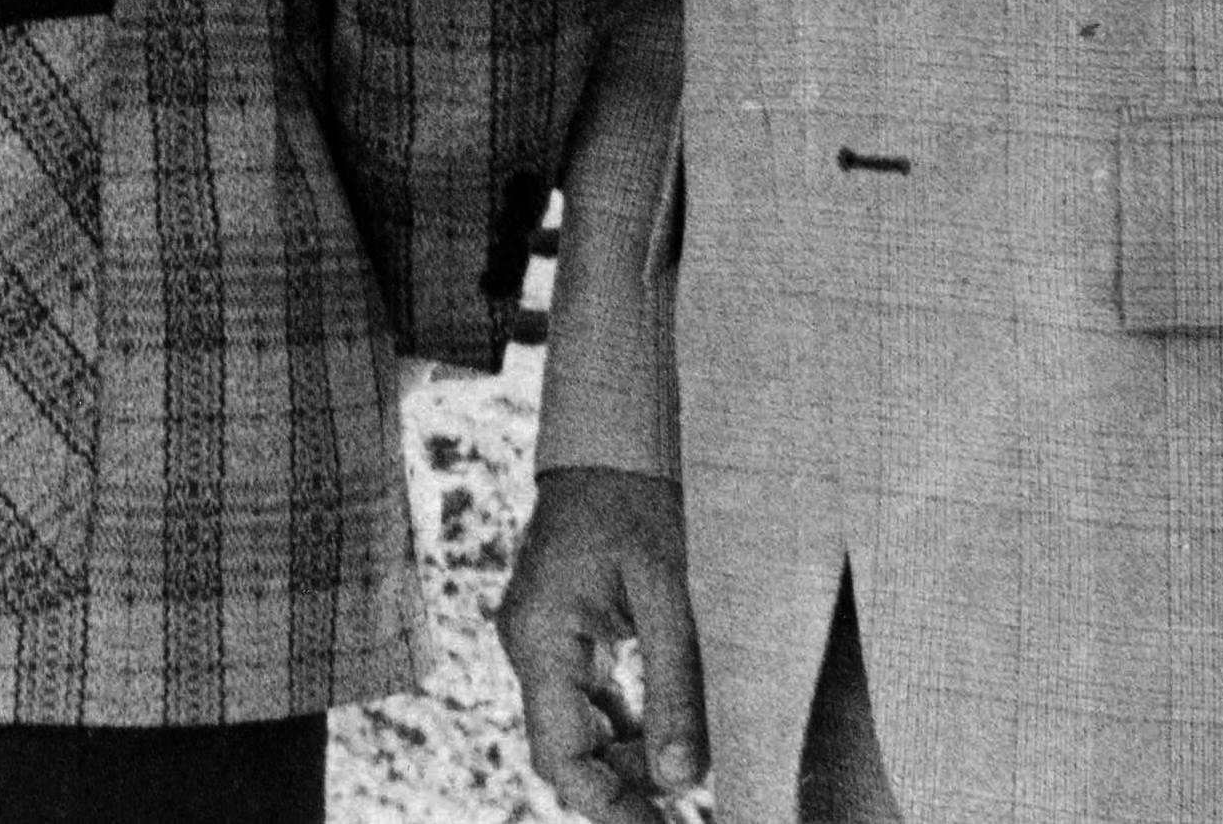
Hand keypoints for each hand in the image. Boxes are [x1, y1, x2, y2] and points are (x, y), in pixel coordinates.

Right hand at [496, 462, 709, 820]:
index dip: (607, 806)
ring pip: (579, 726)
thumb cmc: (643, 500)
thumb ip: (675, 688)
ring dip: (632, 755)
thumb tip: (681, 782)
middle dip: (627, 783)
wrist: (616, 436)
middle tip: (693, 800)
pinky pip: (588, 697)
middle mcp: (528, 641)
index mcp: (540, 634)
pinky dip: (629, 722)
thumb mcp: (672, 593)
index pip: (559, 754)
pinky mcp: (563, 629)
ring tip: (692, 759)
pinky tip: (672, 728)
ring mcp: (542, 636)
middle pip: (567, 747)